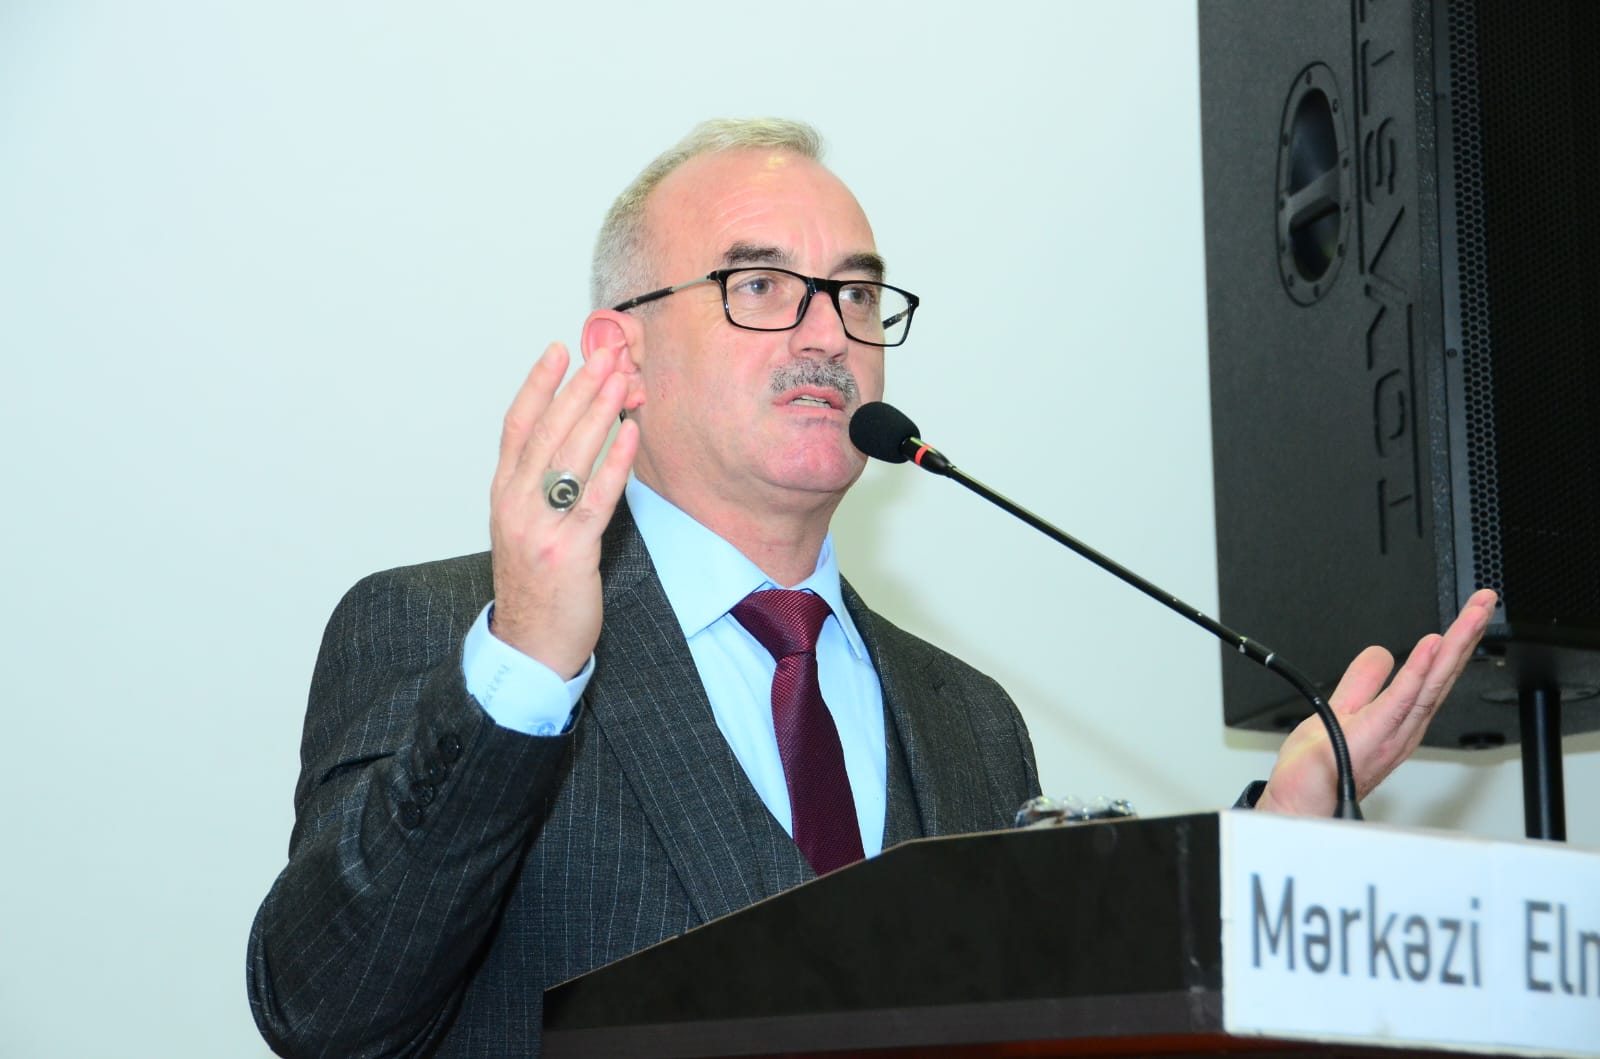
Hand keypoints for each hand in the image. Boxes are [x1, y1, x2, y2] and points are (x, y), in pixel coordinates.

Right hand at [488, 342, 639, 678]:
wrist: (529, 646)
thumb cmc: (538, 586)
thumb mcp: (529, 527)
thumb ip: (545, 486)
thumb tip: (580, 440)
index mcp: (504, 495)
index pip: (518, 426)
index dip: (538, 385)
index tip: (559, 350)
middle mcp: (516, 504)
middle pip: (548, 432)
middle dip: (579, 388)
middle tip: (605, 353)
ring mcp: (540, 528)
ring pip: (570, 457)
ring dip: (599, 413)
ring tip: (621, 379)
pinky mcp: (569, 552)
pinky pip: (596, 498)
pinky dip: (614, 462)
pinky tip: (630, 434)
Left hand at [1254, 588, 1497, 816]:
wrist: (1300, 801)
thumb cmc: (1318, 768)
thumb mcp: (1341, 709)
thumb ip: (1362, 682)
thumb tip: (1380, 653)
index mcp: (1398, 716)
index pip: (1432, 671)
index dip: (1453, 640)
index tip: (1469, 612)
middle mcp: (1404, 724)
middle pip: (1442, 672)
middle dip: (1466, 634)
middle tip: (1485, 601)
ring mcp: (1393, 731)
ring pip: (1431, 680)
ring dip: (1455, 645)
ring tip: (1473, 615)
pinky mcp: (1374, 733)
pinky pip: (1401, 698)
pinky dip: (1418, 671)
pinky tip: (1433, 647)